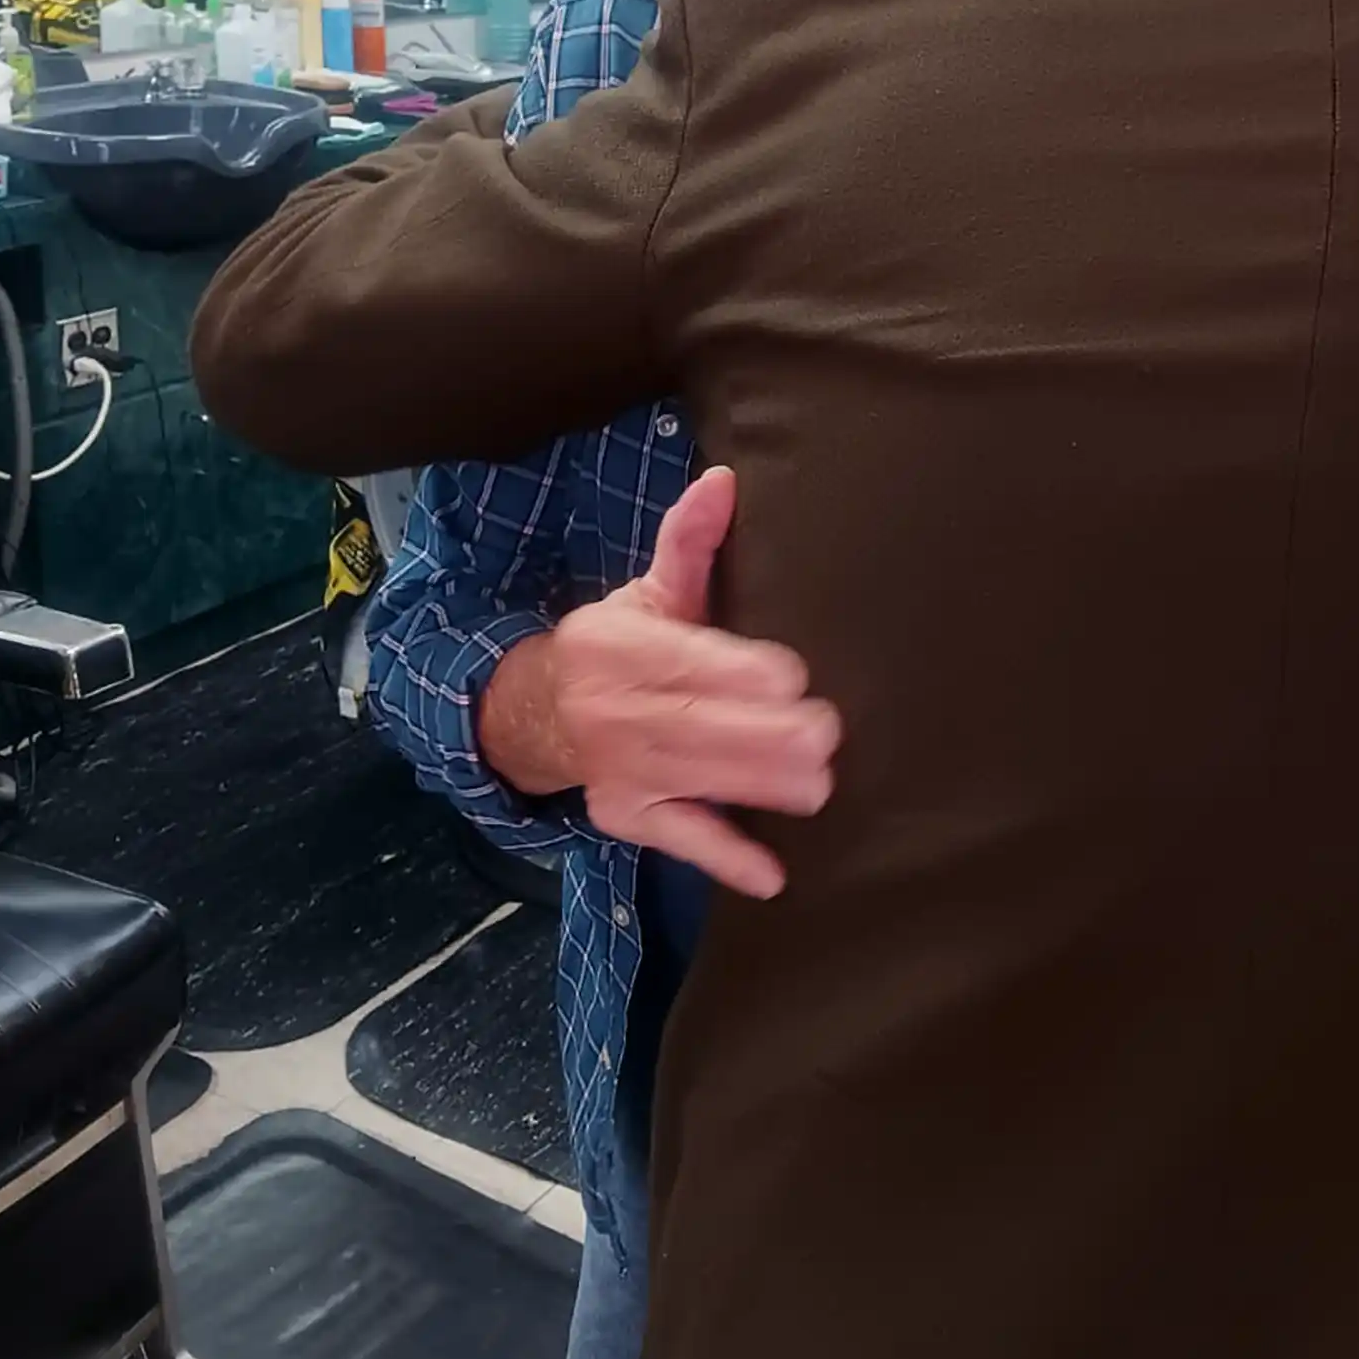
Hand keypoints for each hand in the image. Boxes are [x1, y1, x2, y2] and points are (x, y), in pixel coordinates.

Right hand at [480, 466, 839, 897]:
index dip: (732, 670)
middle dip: (757, 733)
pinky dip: (723, 857)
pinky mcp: (628, 816)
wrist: (534, 711)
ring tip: (817, 787)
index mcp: (618, 646)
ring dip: (753, 787)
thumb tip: (723, 482)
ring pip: (692, 780)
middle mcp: (613, 710)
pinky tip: (771, 875)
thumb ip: (688, 541)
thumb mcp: (647, 589)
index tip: (790, 674)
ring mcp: (620, 769)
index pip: (679, 658)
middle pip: (690, 725)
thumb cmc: (618, 646)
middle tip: (824, 734)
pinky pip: (678, 839)